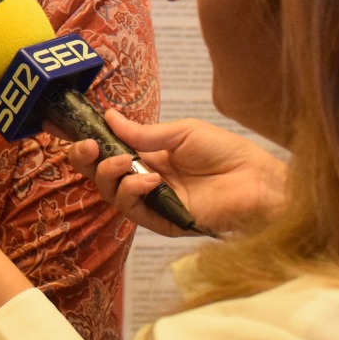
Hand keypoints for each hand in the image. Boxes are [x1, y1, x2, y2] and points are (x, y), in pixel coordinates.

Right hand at [65, 110, 287, 237]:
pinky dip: (133, 191)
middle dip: (88, 161)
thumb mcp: (180, 133)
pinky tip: (150, 178)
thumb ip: (142, 132)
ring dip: (111, 175)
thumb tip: (108, 116)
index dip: (91, 145)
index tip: (82, 132)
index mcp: (148, 158)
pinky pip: (134, 211)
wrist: (256, 180)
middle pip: (101, 177)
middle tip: (89, 147)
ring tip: (127, 161)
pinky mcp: (163, 222)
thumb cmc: (226, 153)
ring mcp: (153, 203)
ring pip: (112, 194)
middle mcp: (145, 181)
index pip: (108, 154)